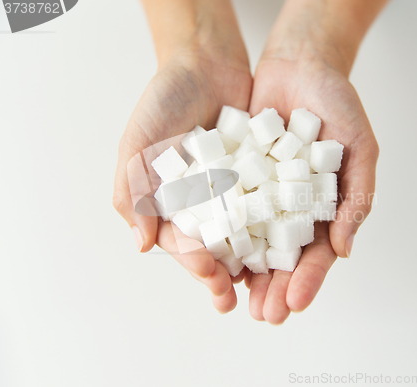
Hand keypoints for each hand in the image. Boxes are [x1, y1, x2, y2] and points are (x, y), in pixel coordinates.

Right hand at [113, 49, 251, 312]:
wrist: (205, 63)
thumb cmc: (164, 101)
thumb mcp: (139, 144)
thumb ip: (133, 191)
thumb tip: (141, 244)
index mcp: (170, 202)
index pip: (180, 241)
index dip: (192, 262)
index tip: (210, 275)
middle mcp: (201, 203)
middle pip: (211, 246)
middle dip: (220, 273)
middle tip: (232, 296)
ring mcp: (230, 192)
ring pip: (240, 234)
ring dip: (248, 261)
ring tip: (261, 285)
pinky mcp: (256, 177)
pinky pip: (265, 206)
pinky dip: (272, 225)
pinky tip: (283, 244)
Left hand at [246, 10, 379, 323]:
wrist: (301, 65)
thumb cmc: (338, 104)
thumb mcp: (360, 148)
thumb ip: (357, 197)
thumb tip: (344, 249)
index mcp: (324, 207)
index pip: (318, 253)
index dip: (309, 279)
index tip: (294, 303)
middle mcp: (292, 207)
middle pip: (283, 256)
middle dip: (275, 286)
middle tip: (264, 315)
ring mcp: (264, 193)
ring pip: (253, 239)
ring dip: (247, 271)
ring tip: (238, 298)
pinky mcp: (238, 175)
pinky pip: (230, 207)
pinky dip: (224, 232)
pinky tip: (216, 255)